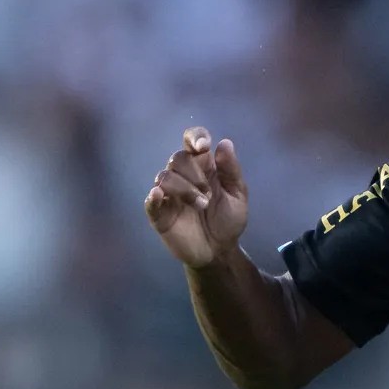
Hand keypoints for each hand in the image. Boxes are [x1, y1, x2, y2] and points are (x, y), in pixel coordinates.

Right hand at [144, 127, 248, 268]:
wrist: (220, 251)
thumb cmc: (228, 220)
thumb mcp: (237, 194)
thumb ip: (231, 170)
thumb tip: (224, 143)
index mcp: (202, 166)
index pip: (191, 140)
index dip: (194, 137)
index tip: (202, 148)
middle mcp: (183, 176)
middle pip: (177, 158)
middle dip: (194, 174)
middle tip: (209, 194)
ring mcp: (169, 195)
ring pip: (164, 177)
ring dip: (184, 189)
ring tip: (201, 205)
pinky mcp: (160, 215)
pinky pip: (150, 202)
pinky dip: (152, 198)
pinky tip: (159, 196)